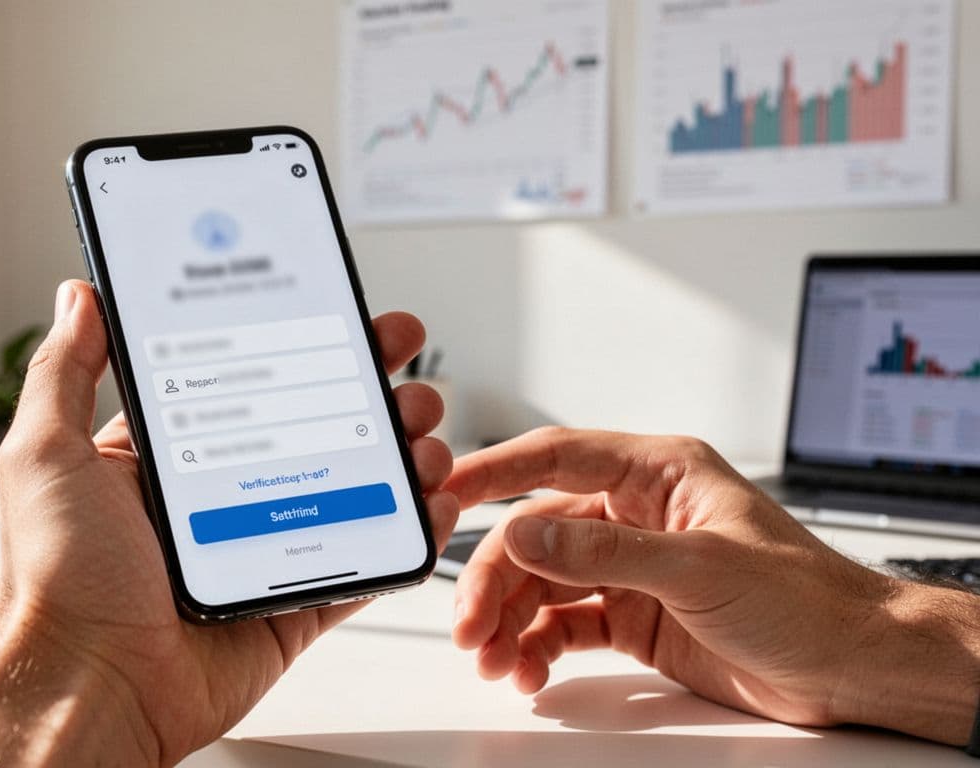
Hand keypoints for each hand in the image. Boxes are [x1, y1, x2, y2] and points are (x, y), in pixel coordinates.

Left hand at [0, 280, 457, 765]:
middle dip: (373, 393)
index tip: (345, 311)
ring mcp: (262, 550)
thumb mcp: (46, 456)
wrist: (89, 689)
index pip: (251, 381)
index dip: (303, 344)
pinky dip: (404, 536)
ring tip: (425, 436)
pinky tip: (431, 503)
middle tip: (408, 372)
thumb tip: (81, 298)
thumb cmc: (58, 580)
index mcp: (170, 457)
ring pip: (350, 491)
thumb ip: (64, 374)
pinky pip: (361, 564)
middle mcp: (221, 497)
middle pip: (316, 429)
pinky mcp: (290, 605)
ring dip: (399, 457)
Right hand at [445, 427, 979, 745]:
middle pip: (536, 536)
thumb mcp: (701, 566)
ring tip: (495, 659)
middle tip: (470, 624)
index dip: (494, 471)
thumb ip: (606, 551)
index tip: (445, 489)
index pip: (556, 458)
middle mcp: (636, 516)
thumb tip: (525, 533)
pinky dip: (539, 647)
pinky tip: (529, 670)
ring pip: (543, 584)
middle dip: (495, 580)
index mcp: (656, 474)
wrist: (852, 666)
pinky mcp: (633, 618)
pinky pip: (565, 625)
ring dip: (510, 620)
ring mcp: (631, 569)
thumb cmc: (806, 596)